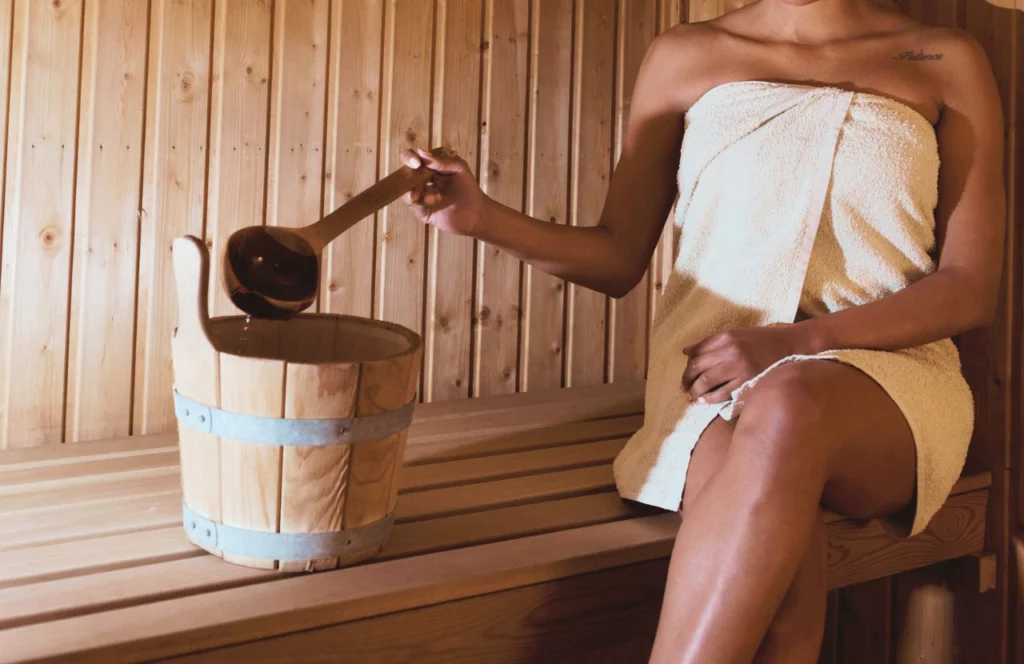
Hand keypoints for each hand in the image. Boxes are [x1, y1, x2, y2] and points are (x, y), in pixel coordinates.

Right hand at [400, 147, 487, 235]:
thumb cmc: (469, 188)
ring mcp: (421, 196)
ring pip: (406, 190)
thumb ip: (440, 162)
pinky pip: (414, 206)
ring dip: (412, 191)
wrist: (476, 213)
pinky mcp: (422, 211)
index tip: (416, 163)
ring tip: (419, 195)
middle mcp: (422, 180)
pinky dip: (418, 203)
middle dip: (407, 176)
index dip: (409, 158)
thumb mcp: (458, 168)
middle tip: (415, 180)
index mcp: (429, 167)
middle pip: (405, 174)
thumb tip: (420, 152)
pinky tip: (428, 201)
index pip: (412, 158)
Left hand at [681, 324, 812, 403]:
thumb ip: (710, 342)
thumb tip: (685, 351)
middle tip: (684, 388)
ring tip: (692, 396)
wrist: (790, 345)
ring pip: (706, 381)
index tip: (686, 374)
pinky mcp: (748, 381)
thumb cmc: (761, 340)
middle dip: (686, 380)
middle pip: (697, 367)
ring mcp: (739, 367)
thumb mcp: (735, 334)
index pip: (696, 352)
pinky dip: (710, 398)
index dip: (686, 366)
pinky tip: (705, 401)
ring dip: (695, 391)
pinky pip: (722, 393)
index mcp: (725, 336)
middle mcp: (730, 350)